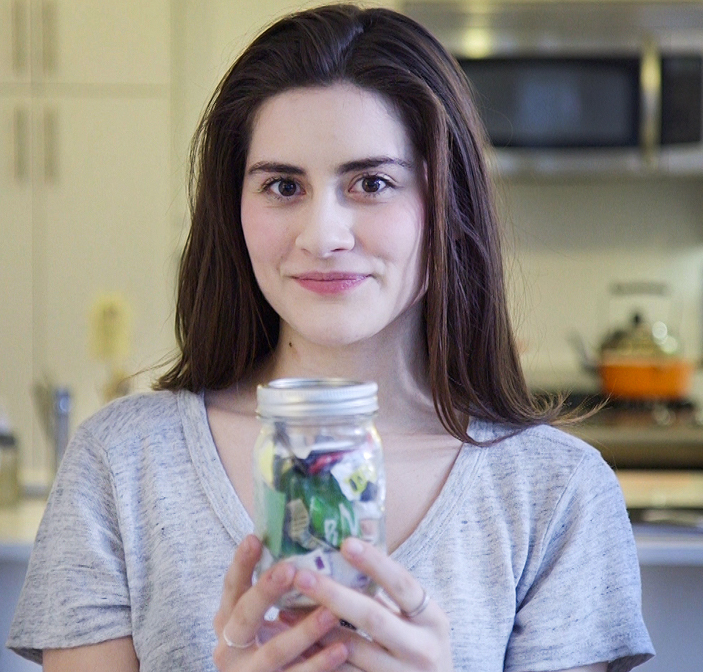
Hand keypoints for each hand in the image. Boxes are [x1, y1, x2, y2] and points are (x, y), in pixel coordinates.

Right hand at [213, 535, 349, 670]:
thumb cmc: (269, 641)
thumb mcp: (260, 616)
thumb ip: (274, 588)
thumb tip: (302, 535)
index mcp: (227, 621)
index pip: (231, 587)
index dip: (241, 563)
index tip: (254, 538)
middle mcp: (230, 648)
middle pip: (244, 616)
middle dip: (266, 592)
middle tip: (290, 569)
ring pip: (275, 652)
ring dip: (304, 631)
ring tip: (331, 611)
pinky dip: (319, 664)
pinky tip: (342, 648)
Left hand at [292, 538, 453, 671]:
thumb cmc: (421, 650)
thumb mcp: (420, 624)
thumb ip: (391, 599)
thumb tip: (345, 560)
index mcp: (433, 620)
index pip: (402, 584)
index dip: (375, 563)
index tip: (346, 543)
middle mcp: (421, 649)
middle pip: (372, 617)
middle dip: (333, 594)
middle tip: (301, 576)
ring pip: (351, 650)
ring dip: (315, 629)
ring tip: (284, 610)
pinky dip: (317, 659)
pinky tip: (296, 643)